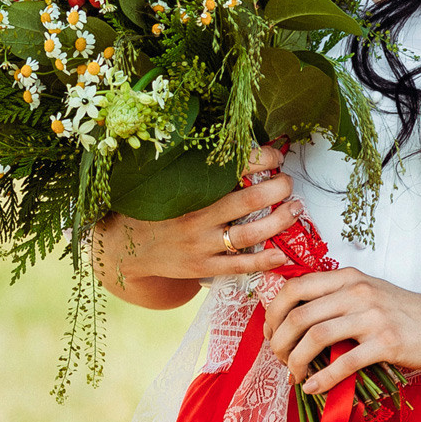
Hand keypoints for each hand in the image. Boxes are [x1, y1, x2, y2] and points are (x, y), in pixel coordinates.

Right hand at [90, 143, 303, 308]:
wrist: (125, 249)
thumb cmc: (152, 213)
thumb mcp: (167, 188)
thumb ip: (197, 176)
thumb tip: (236, 154)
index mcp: (189, 191)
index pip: (233, 168)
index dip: (261, 159)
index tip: (275, 155)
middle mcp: (197, 217)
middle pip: (249, 199)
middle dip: (278, 188)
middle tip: (288, 182)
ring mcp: (201, 245)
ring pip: (251, 233)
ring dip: (280, 220)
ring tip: (295, 208)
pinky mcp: (203, 267)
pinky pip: (239, 265)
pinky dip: (264, 260)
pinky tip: (282, 254)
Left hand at [261, 267, 420, 395]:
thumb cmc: (403, 312)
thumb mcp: (366, 293)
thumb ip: (334, 299)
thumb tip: (292, 322)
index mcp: (346, 278)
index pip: (293, 288)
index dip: (273, 313)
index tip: (270, 333)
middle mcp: (356, 292)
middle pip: (299, 315)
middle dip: (279, 342)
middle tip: (279, 359)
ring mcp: (372, 316)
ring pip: (315, 337)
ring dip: (296, 361)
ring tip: (294, 375)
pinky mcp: (387, 343)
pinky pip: (344, 362)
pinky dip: (322, 378)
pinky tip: (313, 387)